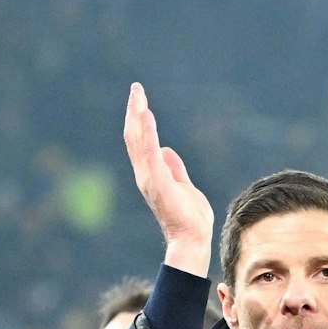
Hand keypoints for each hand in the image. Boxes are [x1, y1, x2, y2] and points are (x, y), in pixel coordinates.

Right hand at [123, 82, 212, 275]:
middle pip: (135, 136)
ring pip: (139, 140)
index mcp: (151, 174)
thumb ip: (175, 168)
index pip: (140, 141)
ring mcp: (150, 178)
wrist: (192, 240)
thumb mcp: (184, 186)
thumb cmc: (189, 218)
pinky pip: (150, 151)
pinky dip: (148, 132)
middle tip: (136, 88)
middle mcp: (145, 174)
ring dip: (138, 116)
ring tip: (138, 95)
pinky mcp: (158, 181)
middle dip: (135, 111)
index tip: (140, 99)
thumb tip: (167, 150)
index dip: (139, 119)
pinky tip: (148, 115)